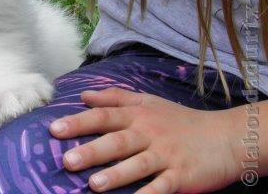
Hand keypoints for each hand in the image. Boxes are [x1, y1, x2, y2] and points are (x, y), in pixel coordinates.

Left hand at [49, 88, 240, 192]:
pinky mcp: (182, 175)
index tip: (54, 129)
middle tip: (67, 161)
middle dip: (92, 151)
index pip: (104, 116)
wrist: (224, 137)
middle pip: (117, 141)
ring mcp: (165, 155)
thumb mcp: (148, 102)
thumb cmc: (179, 120)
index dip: (79, 122)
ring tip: (94, 185)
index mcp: (137, 115)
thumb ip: (115, 97)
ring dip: (116, 175)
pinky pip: (163, 186)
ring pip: (138, 164)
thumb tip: (84, 95)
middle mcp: (148, 133)